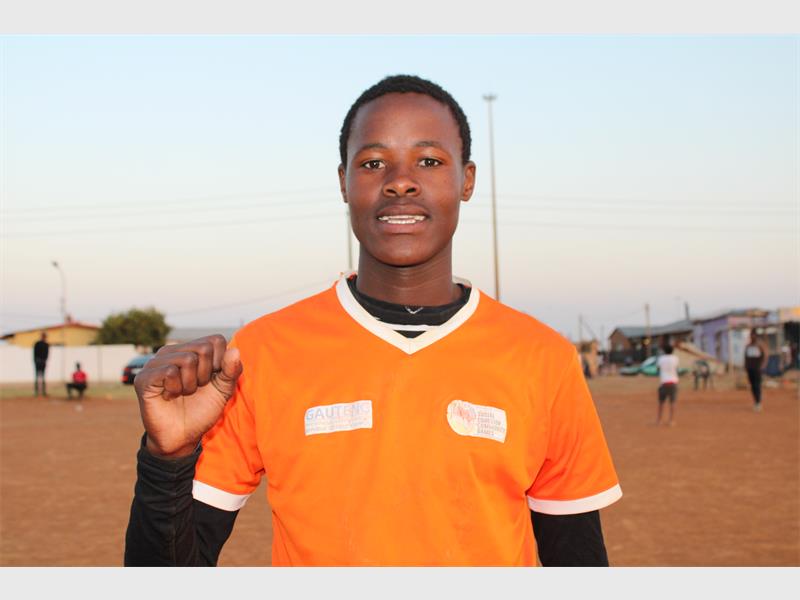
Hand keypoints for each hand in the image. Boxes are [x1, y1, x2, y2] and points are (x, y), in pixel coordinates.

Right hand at [133, 335, 241, 458]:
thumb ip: (231, 371)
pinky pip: (170, 372)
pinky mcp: (144, 377)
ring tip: (181, 393)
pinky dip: (176, 389)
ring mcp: (156, 362)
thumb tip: (235, 350)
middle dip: (205, 375)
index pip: (215, 340)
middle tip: (194, 389)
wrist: (182, 437)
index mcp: (190, 349)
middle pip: (203, 349)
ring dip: (190, 384)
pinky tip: (169, 396)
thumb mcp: (223, 390)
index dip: (220, 363)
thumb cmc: (202, 410)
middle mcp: (172, 351)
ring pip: (187, 360)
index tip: (210, 380)